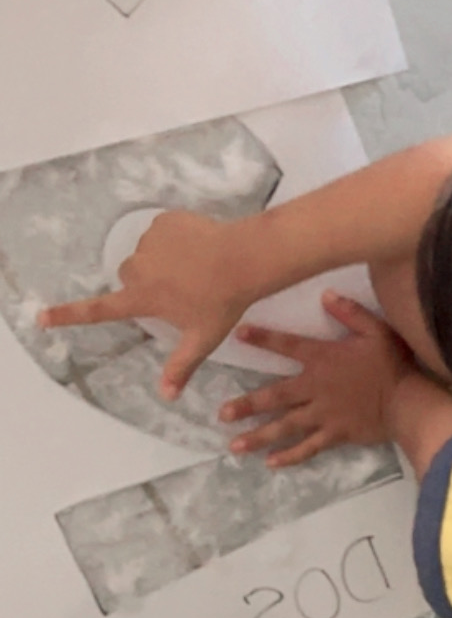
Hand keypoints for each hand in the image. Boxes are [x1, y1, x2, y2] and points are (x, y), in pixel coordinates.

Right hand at [39, 210, 254, 398]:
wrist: (243, 259)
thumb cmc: (222, 303)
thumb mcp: (201, 339)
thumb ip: (180, 366)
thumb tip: (167, 397)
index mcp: (141, 298)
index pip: (97, 310)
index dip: (67, 315)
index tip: (41, 316)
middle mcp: (137, 269)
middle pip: (130, 278)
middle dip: (146, 284)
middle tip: (180, 291)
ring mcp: (148, 241)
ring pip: (147, 254)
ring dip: (161, 260)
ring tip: (194, 268)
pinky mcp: (163, 221)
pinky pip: (161, 232)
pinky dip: (174, 240)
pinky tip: (197, 248)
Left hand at [219, 293, 413, 468]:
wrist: (408, 402)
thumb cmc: (393, 364)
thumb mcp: (376, 330)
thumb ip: (350, 312)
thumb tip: (325, 295)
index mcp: (322, 359)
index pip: (287, 346)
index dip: (262, 338)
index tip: (238, 335)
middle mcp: (315, 388)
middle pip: (274, 396)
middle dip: (247, 405)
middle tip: (222, 414)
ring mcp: (322, 415)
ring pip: (285, 426)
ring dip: (258, 436)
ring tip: (234, 446)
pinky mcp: (334, 435)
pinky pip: (308, 448)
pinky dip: (290, 456)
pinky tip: (271, 463)